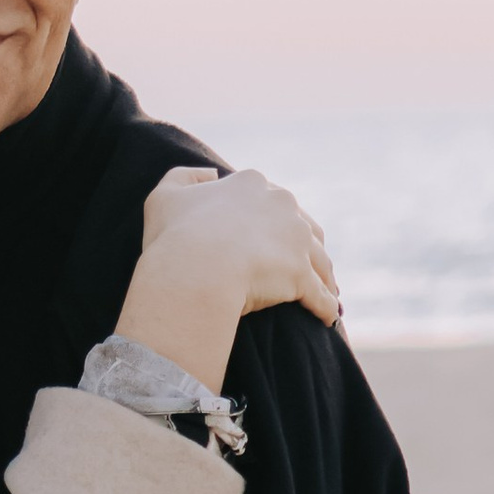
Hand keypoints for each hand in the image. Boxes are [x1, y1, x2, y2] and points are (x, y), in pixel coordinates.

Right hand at [116, 166, 341, 392]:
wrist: (193, 269)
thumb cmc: (175, 236)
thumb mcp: (165, 195)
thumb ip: (185, 178)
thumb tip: (210, 175)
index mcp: (252, 185)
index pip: (273, 201)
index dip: (275, 221)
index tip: (274, 238)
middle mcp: (282, 205)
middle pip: (303, 227)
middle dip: (306, 246)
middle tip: (306, 267)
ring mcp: (296, 239)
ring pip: (319, 260)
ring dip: (325, 277)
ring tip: (326, 293)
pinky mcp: (301, 274)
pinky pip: (320, 295)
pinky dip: (326, 306)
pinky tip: (327, 318)